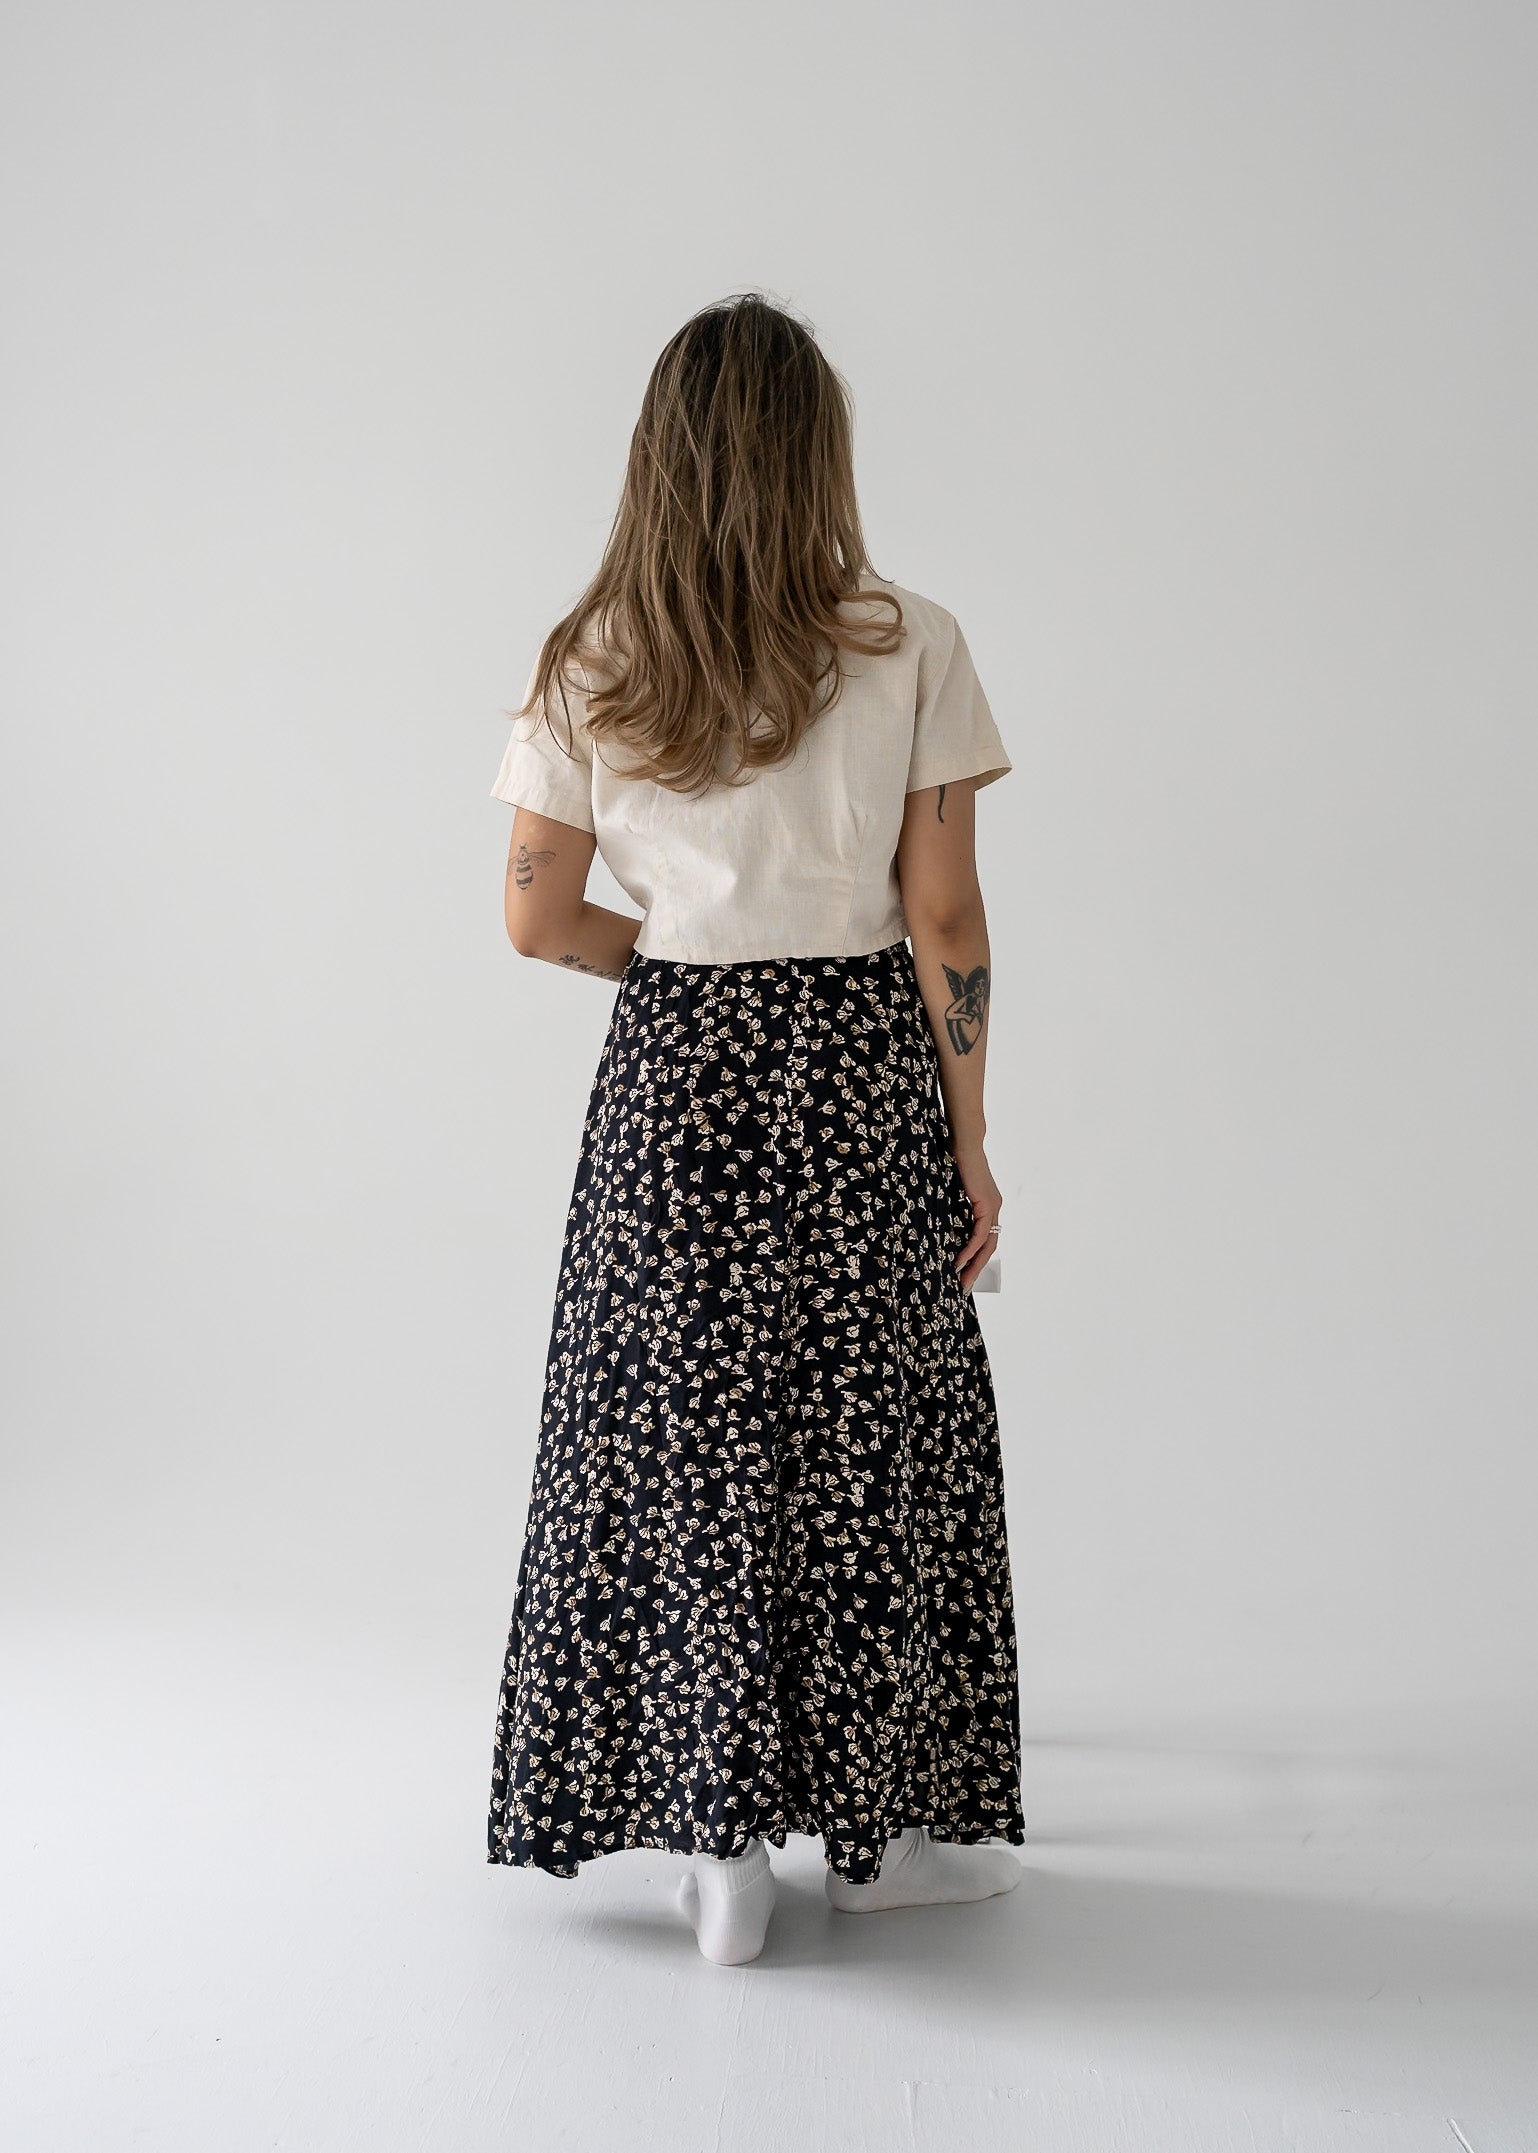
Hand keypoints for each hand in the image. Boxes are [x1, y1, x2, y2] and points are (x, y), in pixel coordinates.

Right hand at [952, 1143, 1001, 1294]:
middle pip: (989, 1248)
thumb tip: (939, 1223)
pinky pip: (980, 1234)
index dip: (976, 1259)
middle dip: (976, 1270)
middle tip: (965, 1288)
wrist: (963, 1143)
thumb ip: (953, 1208)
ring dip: (974, 1265)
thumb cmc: (954, 1162)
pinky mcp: (987, 1204)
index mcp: (988, 1207)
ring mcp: (993, 1207)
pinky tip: (960, 1260)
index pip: (985, 1240)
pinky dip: (970, 1249)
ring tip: (962, 1281)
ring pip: (987, 1245)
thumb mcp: (953, 1192)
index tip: (964, 1275)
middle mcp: (994, 1209)